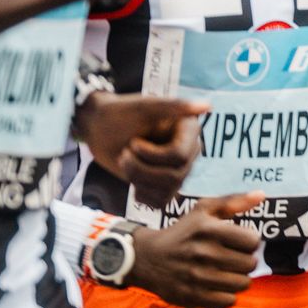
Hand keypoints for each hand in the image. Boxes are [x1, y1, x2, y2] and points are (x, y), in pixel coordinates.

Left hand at [76, 93, 206, 206]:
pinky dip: (140, 194)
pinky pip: (160, 202)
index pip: (179, 156)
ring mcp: (179, 170)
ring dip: (137, 179)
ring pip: (166, 191)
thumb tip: (207, 106)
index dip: (152, 155)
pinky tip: (131, 178)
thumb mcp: (145, 108)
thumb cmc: (121, 113)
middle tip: (123, 154)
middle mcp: (189, 152)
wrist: (100, 128)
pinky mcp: (165, 186)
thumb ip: (175, 106)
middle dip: (141, 169)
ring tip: (125, 162)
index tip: (133, 143)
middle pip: (173, 177)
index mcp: (189, 131)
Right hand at [129, 192, 263, 307]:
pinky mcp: (193, 297)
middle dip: (245, 261)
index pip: (253, 241)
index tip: (239, 243)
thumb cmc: (182, 232)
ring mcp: (198, 277)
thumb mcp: (203, 210)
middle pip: (250, 264)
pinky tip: (217, 285)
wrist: (148, 258)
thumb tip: (262, 195)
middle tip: (233, 258)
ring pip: (243, 284)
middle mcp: (204, 253)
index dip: (249, 242)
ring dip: (238, 278)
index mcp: (209, 230)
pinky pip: (228, 300)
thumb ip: (234, 202)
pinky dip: (227, 294)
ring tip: (227, 272)